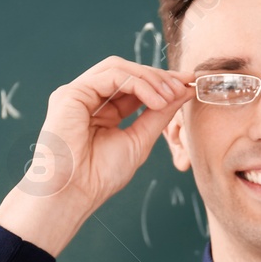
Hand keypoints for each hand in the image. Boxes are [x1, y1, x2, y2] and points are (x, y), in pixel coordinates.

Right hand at [21, 55, 193, 213]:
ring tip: (171, 95)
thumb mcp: (140, 140)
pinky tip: (155, 100)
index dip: (162, 82)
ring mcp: (78, 93)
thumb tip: (183, 92)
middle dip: (159, 76)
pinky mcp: (71, 93)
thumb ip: (159, 114)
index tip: (189, 83)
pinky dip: (138, 84)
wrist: (74, 193)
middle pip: (127, 71)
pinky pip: (112, 75)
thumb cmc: (100, 175)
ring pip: (119, 68)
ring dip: (150, 78)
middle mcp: (89, 98)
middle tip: (184, 85)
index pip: (134, 86)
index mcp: (103, 111)